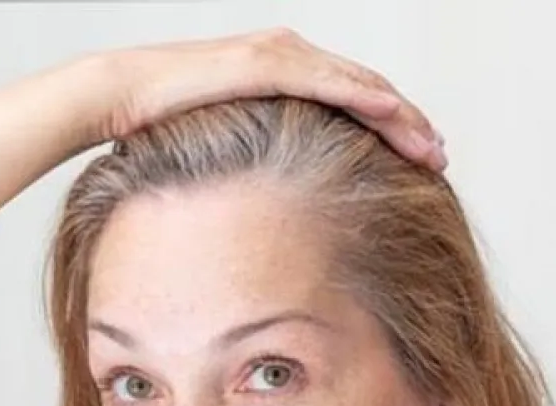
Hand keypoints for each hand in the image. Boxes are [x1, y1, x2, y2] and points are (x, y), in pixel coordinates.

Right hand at [92, 28, 445, 170]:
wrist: (116, 93)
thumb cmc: (155, 124)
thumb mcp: (216, 142)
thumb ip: (247, 155)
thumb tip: (259, 202)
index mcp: (279, 71)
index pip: (349, 98)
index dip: (388, 128)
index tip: (414, 160)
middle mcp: (288, 54)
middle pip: (368, 91)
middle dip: (409, 125)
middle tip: (439, 159)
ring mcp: (281, 54)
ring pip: (362, 86)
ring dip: (404, 118)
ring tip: (433, 150)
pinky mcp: (268, 62)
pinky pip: (333, 83)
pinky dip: (371, 101)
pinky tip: (400, 121)